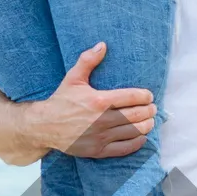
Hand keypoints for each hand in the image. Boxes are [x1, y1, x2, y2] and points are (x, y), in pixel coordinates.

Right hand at [28, 43, 155, 158]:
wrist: (44, 126)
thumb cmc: (61, 101)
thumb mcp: (73, 78)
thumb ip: (88, 61)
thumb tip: (102, 45)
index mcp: (99, 100)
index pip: (132, 97)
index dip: (145, 96)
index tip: (149, 96)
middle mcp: (102, 119)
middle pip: (136, 115)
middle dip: (149, 111)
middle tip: (152, 108)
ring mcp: (101, 136)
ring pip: (133, 131)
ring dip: (146, 125)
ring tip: (150, 121)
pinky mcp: (98, 150)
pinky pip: (124, 148)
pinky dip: (137, 142)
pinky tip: (141, 137)